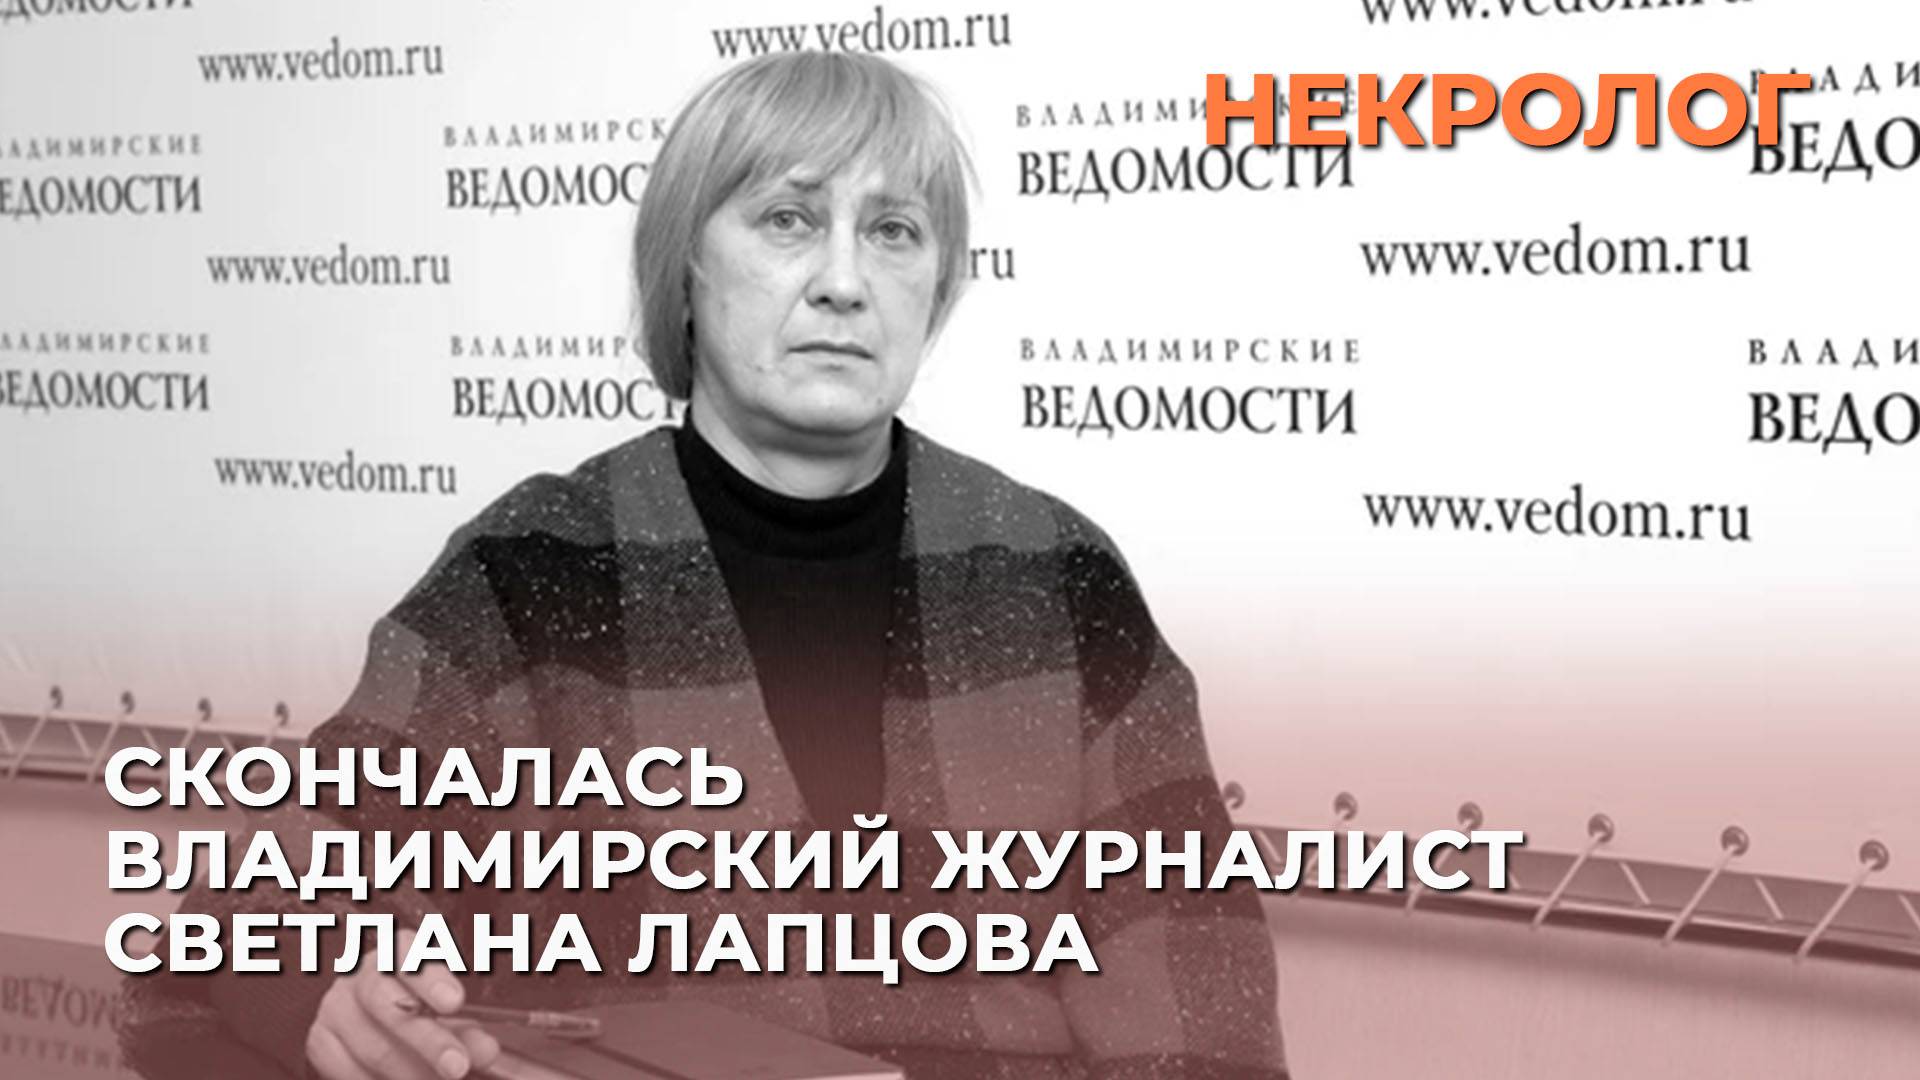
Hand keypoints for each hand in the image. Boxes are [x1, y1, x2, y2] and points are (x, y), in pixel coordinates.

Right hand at [305, 928, 500, 1079]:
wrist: (363, 1015)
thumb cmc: (416, 1005)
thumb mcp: (445, 1011)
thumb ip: (468, 1030)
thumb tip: (485, 1051)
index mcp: (397, 953)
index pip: (410, 957)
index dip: (431, 980)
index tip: (455, 1002)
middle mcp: (360, 977)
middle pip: (388, 1006)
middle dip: (428, 1041)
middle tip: (457, 1065)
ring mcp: (335, 1009)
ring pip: (371, 1047)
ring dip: (411, 1074)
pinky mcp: (321, 1043)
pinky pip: (350, 1072)